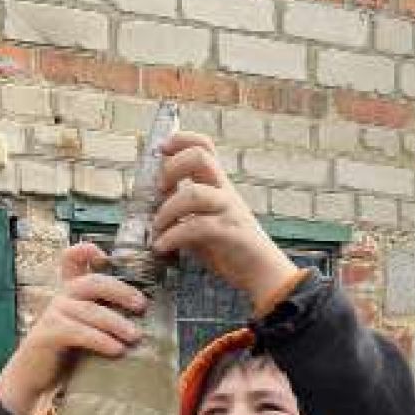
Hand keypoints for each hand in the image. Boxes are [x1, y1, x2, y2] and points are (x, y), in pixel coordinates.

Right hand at [0, 243, 146, 414]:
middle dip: (120, 291)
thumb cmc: (66, 355)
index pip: (72, 260)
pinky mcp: (47, 334)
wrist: (34, 379)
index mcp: (71, 292)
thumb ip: (104, 319)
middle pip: (93, 282)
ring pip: (89, 310)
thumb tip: (144, 322)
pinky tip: (116, 350)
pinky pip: (78, 332)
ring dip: (115, 322)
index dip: (86, 251)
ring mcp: (53, 314)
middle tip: (141, 306)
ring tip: (135, 336)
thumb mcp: (86, 331)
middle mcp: (62, 297)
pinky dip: (100, 340)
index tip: (104, 256)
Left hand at [151, 133, 297, 313]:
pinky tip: (161, 247)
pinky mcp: (229, 233)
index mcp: (218, 186)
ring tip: (156, 229)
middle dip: (172, 168)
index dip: (181, 140)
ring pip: (195, 193)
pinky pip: (196, 227)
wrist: (262, 274)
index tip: (161, 149)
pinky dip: (172, 237)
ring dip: (167, 210)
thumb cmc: (230, 249)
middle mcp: (225, 192)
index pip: (204, 147)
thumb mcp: (203, 225)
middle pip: (200, 157)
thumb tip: (153, 211)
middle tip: (159, 190)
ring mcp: (229, 211)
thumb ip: (183, 214)